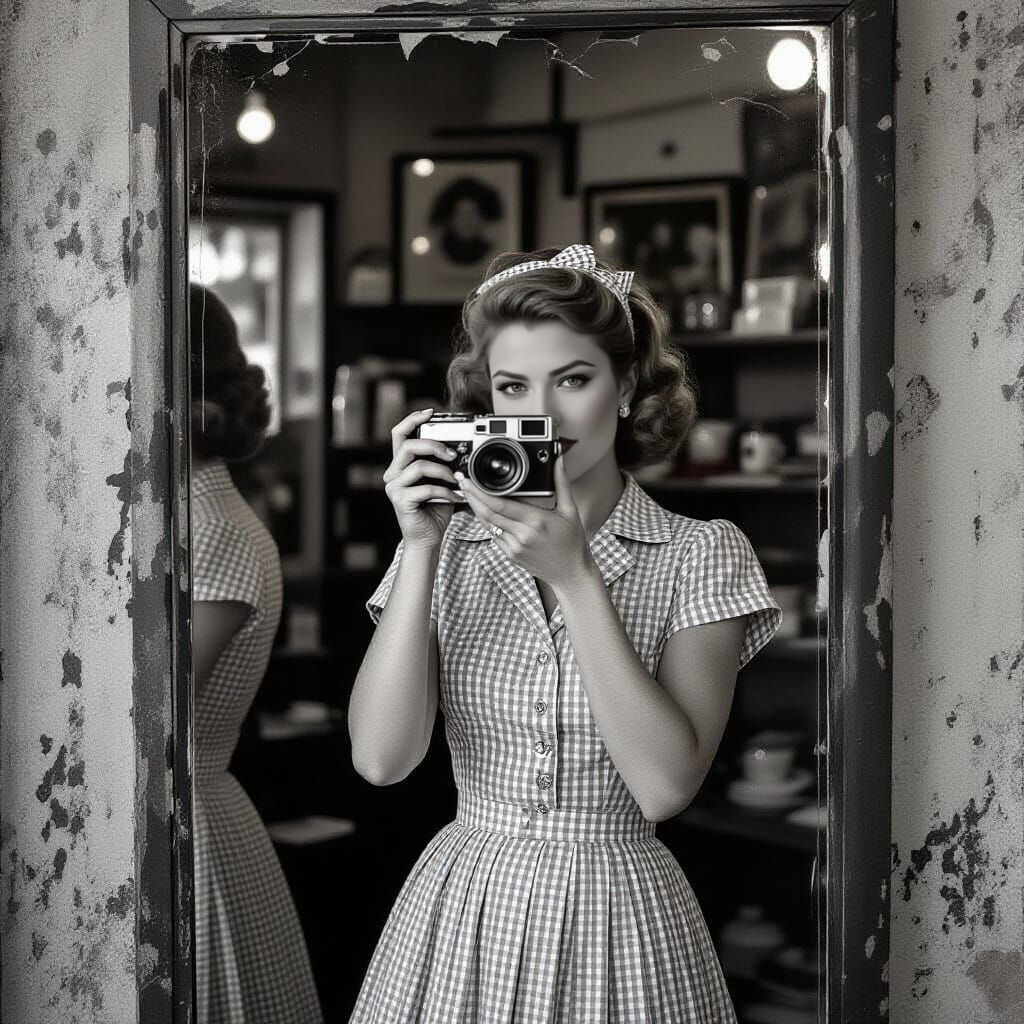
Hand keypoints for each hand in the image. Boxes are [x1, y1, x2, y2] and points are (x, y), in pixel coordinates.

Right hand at [383, 407, 466, 550]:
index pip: (399, 434)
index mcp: (401, 465)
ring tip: (457, 481)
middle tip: (454, 455)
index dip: (413, 419)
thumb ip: (444, 464)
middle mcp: (392, 473)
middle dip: (434, 446)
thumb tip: (461, 448)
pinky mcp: (400, 501)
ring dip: (443, 472)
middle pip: (409, 446)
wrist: (428, 538)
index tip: (431, 413)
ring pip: (418, 466)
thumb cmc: (435, 509)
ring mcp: (394, 487)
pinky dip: (445, 492)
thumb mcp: (441, 481)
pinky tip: (456, 498)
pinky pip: (425, 488)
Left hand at [455, 452, 594, 587]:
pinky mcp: (510, 555)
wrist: (570, 573)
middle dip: (471, 496)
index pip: (500, 504)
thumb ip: (562, 483)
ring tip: (469, 493)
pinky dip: (487, 522)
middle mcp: (522, 535)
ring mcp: (514, 547)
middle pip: (487, 513)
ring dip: (476, 508)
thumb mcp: (570, 510)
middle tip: (462, 482)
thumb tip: (559, 460)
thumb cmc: (572, 542)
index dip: (480, 492)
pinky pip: (493, 536)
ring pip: (487, 525)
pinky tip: (483, 512)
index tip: (471, 480)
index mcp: (536, 521)